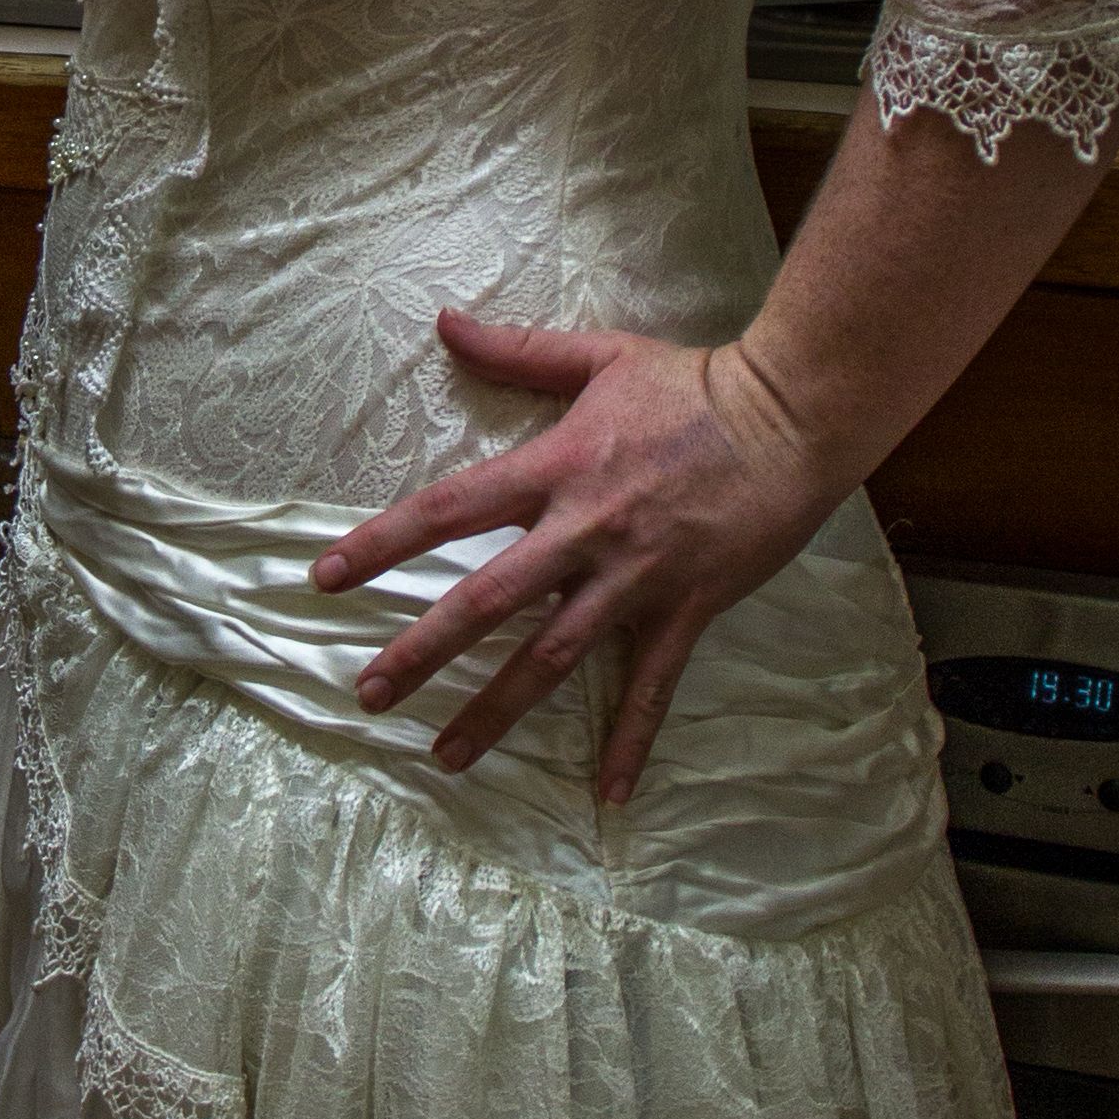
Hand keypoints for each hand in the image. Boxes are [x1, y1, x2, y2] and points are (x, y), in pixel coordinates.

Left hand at [310, 304, 842, 804]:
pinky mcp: (686, 611)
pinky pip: (651, 689)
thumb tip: (442, 322)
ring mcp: (635, 579)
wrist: (794, 416)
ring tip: (446, 755)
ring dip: (495, 711)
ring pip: (552, 659)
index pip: (449, 510)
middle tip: (369, 692)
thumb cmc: (696, 384)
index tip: (324, 578)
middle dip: (423, 650)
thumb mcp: (602, 356)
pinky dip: (629, 743)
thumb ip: (517, 350)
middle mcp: (585, 531)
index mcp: (557, 468)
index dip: (381, 543)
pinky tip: (605, 795)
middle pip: (487, 601)